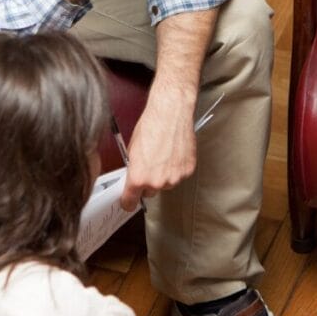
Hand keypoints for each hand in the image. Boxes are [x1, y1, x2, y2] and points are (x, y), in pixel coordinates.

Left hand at [120, 90, 197, 209]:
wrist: (171, 114)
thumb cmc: (151, 126)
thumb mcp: (132, 150)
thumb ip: (133, 170)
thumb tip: (133, 178)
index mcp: (138, 178)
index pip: (130, 202)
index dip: (128, 201)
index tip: (129, 200)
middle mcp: (157, 181)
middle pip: (150, 193)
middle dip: (148, 183)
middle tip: (150, 166)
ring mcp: (175, 177)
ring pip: (166, 184)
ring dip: (164, 175)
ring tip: (164, 155)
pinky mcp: (188, 170)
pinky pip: (179, 175)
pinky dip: (177, 168)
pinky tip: (174, 154)